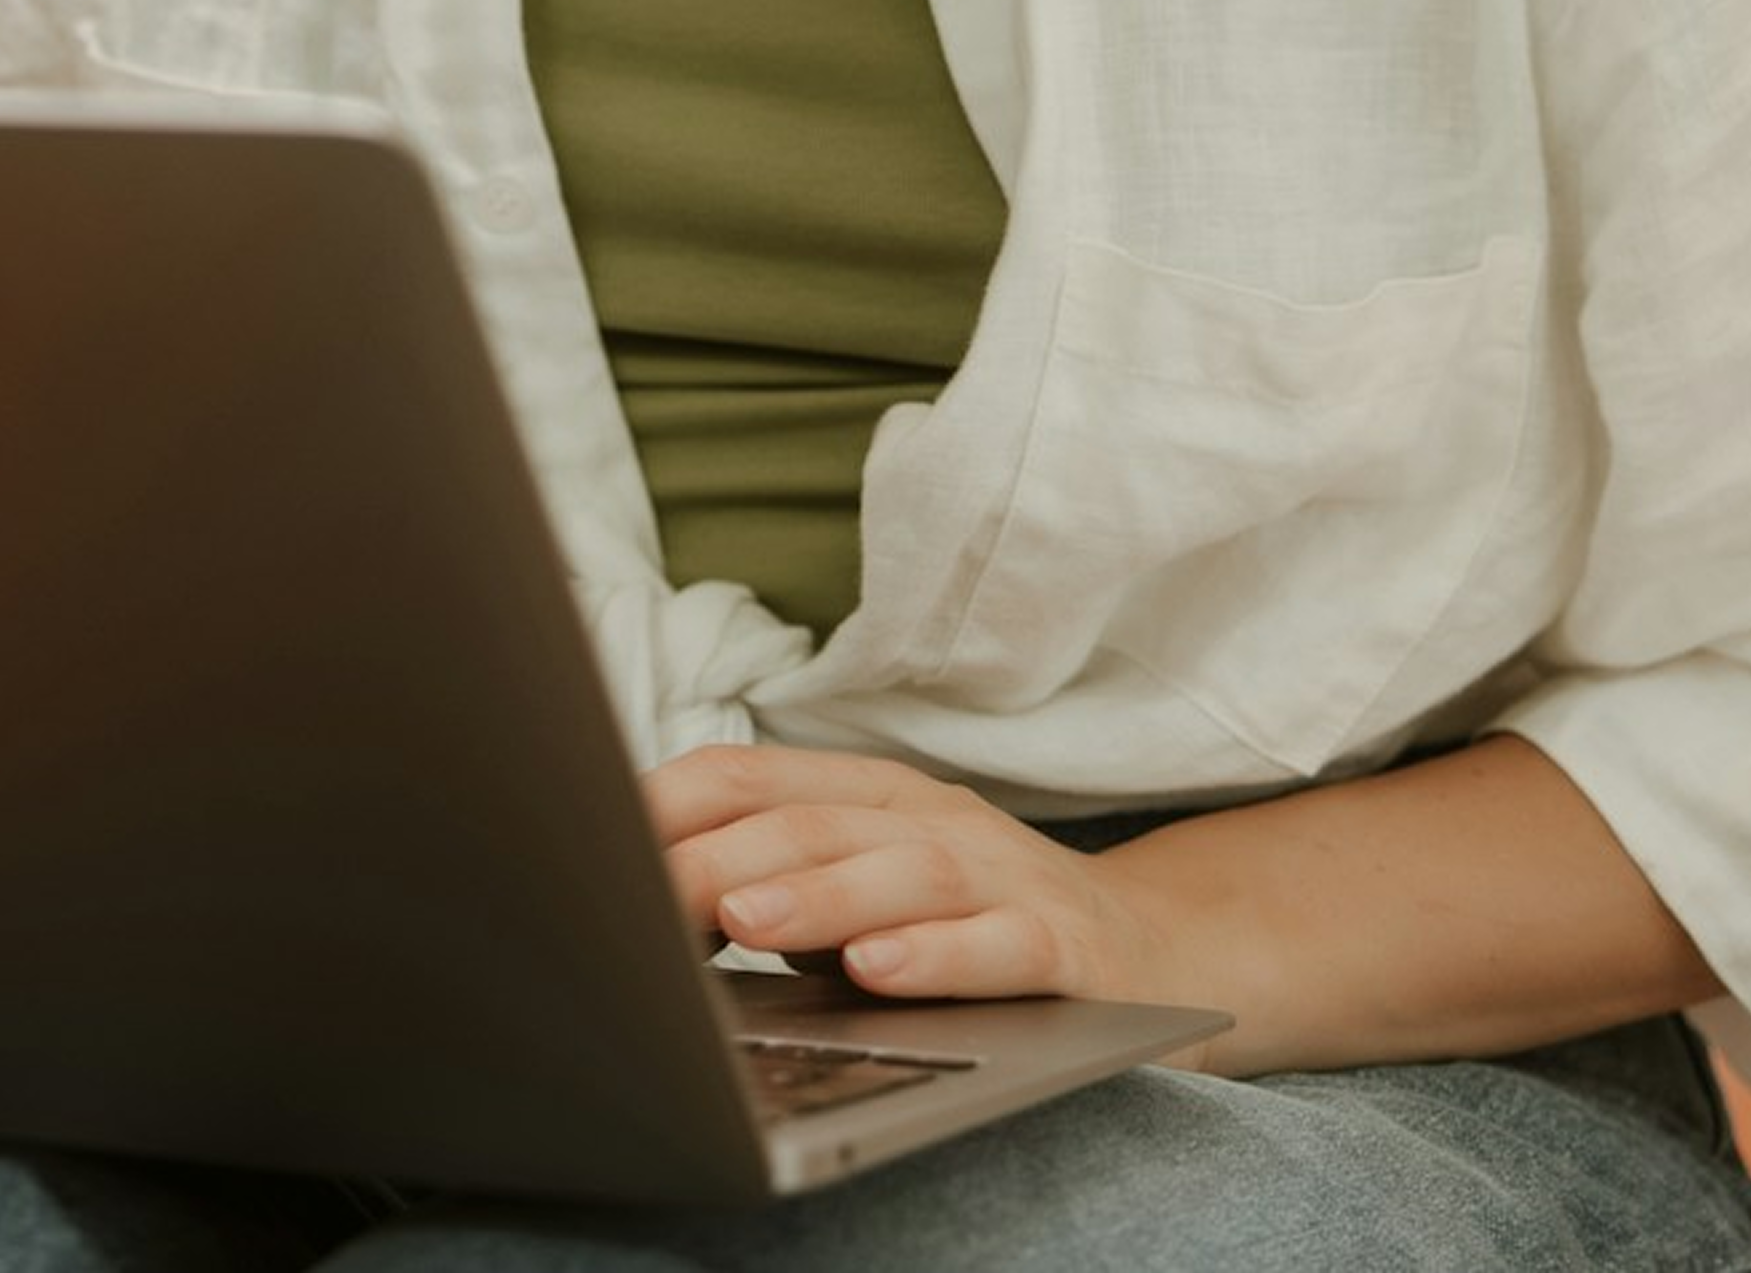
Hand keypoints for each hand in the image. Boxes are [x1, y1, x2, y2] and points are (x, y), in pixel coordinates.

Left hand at [645, 743, 1207, 1041]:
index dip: (671, 810)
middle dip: (720, 859)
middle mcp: (932, 820)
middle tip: (644, 899)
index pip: (751, 780)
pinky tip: (880, 970)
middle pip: (813, 824)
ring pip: (902, 872)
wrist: (1159, 952)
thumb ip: (782, 898)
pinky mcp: (1064, 946)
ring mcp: (1002, 875)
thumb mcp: (873, 899)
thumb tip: (652, 922)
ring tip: (740, 918)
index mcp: (870, 799)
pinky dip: (936, 955)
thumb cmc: (980, 928)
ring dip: (816, 893)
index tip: (590, 850)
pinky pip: (997, 944)